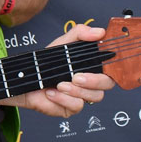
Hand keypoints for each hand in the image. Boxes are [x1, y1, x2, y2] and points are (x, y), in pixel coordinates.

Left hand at [0, 25, 114, 117]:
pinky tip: (51, 92)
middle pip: (107, 84)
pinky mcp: (70, 108)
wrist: (24, 78)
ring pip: (94, 97)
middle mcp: (91, 83)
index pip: (113, 68)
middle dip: (94, 81)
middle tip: (76, 77)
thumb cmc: (45, 62)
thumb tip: (99, 32)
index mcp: (92, 67)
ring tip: (59, 84)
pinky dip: (63, 98)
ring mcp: (82, 97)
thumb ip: (80, 33)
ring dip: (76, 90)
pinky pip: (76, 106)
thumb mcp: (62, 43)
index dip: (116, 66)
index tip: (108, 61)